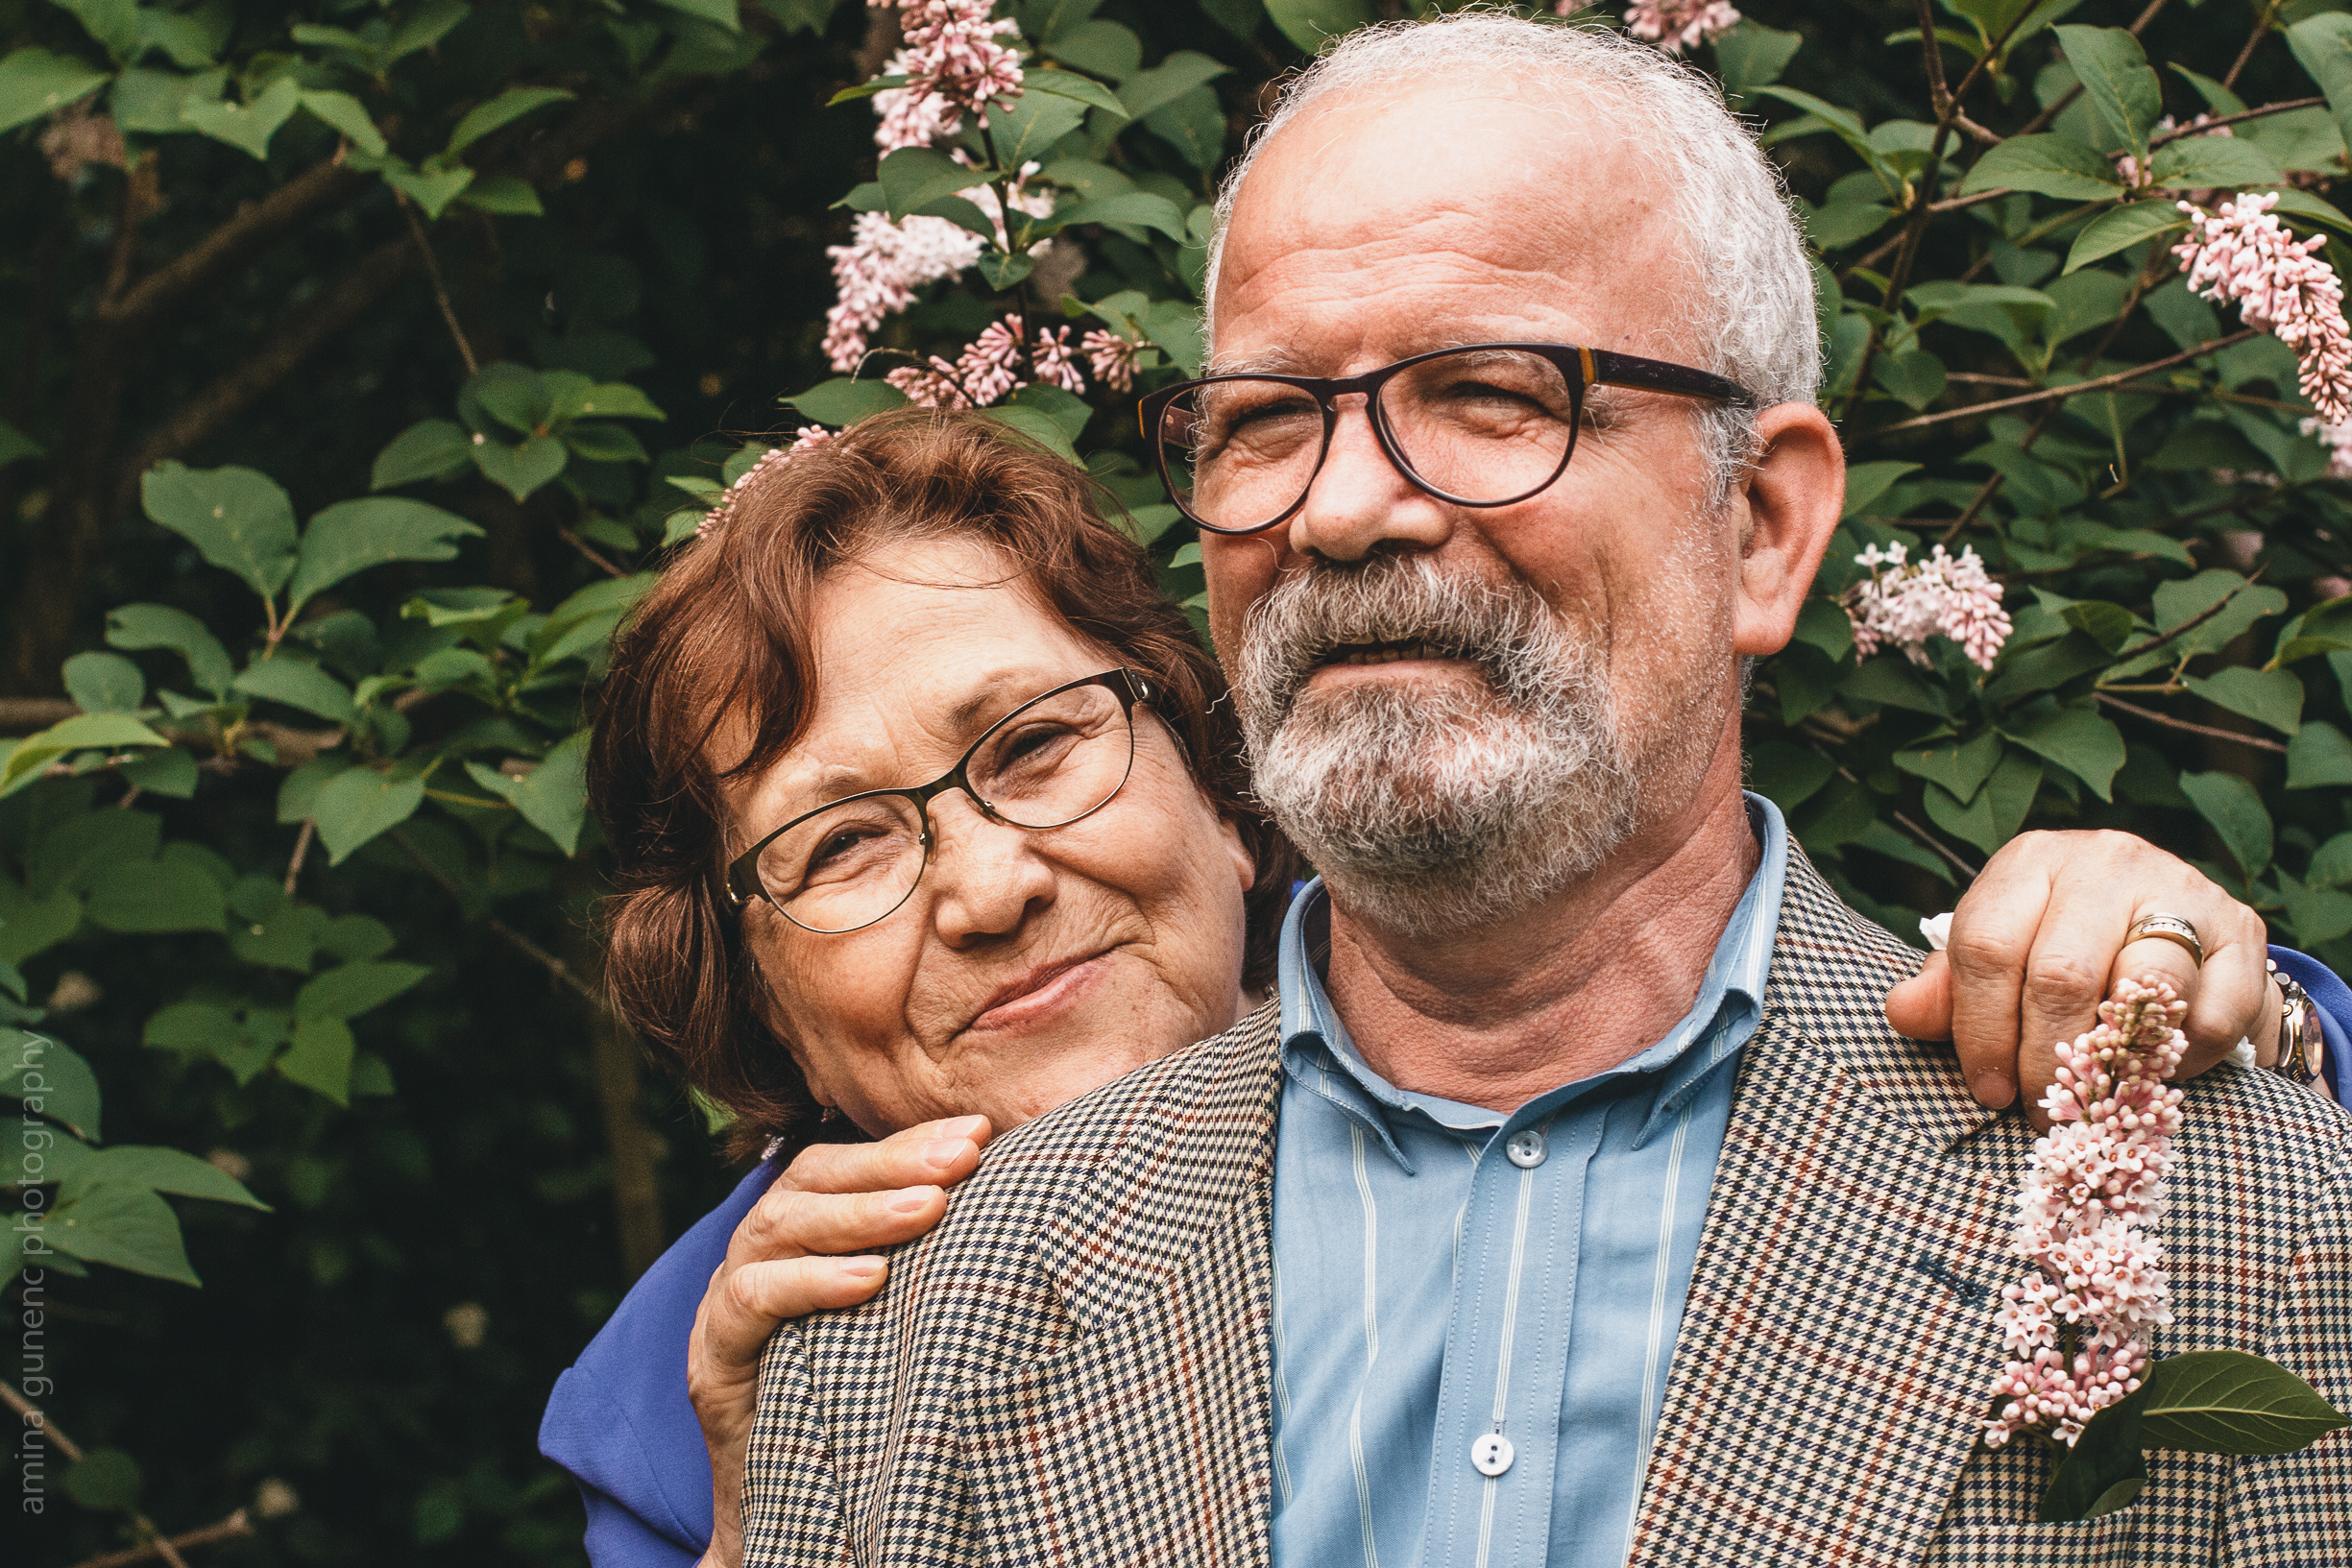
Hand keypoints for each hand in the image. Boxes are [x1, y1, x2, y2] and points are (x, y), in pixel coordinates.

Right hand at [690, 1114, 989, 1567]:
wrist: (789, 1513)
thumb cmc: (861, 1400)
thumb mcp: (903, 1322)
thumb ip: (940, 1264)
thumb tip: (1034, 1209)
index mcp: (802, 1232)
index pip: (846, 1159)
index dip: (907, 1139)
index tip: (979, 1132)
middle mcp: (760, 1252)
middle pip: (814, 1177)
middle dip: (891, 1160)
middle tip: (963, 1156)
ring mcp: (725, 1301)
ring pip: (779, 1226)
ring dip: (859, 1212)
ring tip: (930, 1208)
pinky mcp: (711, 1359)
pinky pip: (750, 1301)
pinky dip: (810, 1283)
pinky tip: (871, 1280)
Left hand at [1884, 830, 2278, 1127]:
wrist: (2174, 921)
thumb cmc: (2059, 943)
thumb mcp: (1997, 954)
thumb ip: (1948, 990)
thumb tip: (1904, 1014)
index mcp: (2030, 863)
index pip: (1986, 946)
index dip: (1980, 1029)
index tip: (1988, 1089)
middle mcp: (2103, 863)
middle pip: (2060, 974)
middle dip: (2045, 1058)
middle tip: (2044, 1111)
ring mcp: (2179, 889)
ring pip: (2142, 989)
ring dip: (2116, 1063)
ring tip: (2098, 1099)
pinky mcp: (2243, 931)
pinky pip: (2209, 1015)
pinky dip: (2180, 1060)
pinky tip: (2155, 1071)